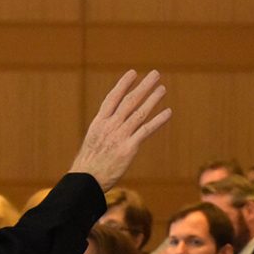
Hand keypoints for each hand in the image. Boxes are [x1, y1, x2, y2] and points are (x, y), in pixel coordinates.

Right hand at [69, 70, 171, 190]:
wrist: (86, 180)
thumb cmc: (88, 164)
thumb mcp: (93, 141)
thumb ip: (104, 131)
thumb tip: (113, 124)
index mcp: (99, 122)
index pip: (112, 98)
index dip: (123, 85)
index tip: (132, 73)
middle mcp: (110, 126)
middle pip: (129, 101)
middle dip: (143, 86)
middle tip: (154, 74)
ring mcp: (119, 136)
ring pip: (139, 112)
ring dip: (152, 99)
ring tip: (162, 88)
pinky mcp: (128, 148)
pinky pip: (146, 130)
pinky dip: (157, 120)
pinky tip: (167, 112)